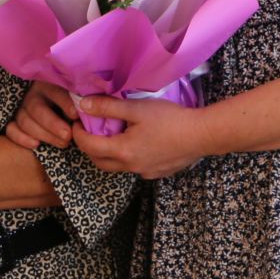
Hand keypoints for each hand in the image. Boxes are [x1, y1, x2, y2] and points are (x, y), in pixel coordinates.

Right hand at [6, 82, 77, 151]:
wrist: (59, 114)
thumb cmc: (73, 107)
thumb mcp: (78, 101)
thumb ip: (81, 103)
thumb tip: (88, 110)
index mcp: (50, 84)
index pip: (54, 91)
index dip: (64, 103)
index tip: (76, 115)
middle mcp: (33, 95)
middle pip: (36, 108)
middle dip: (52, 124)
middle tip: (68, 136)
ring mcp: (21, 108)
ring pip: (24, 120)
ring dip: (43, 134)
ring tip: (63, 143)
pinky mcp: (13, 121)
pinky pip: (11, 129)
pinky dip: (21, 138)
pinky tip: (36, 145)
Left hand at [72, 95, 210, 178]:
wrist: (203, 135)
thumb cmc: (170, 119)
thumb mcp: (137, 109)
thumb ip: (108, 107)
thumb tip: (82, 105)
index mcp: (122, 151)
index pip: (88, 146)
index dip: (78, 134)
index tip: (76, 122)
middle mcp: (130, 167)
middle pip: (98, 161)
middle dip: (88, 147)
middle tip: (88, 130)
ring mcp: (144, 172)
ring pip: (116, 166)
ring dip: (107, 153)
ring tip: (111, 135)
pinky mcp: (156, 173)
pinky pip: (133, 167)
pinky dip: (126, 157)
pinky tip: (135, 143)